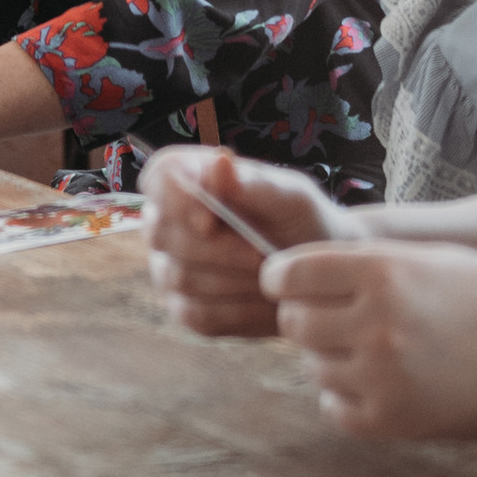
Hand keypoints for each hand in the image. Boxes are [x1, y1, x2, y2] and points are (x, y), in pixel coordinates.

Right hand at [141, 146, 336, 337]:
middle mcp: (166, 222)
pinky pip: (197, 314)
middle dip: (220, 249)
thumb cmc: (300, 222)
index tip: (211, 222)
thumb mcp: (289, 197)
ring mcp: (169, 268)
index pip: (160, 178)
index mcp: (186, 178)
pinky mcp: (184, 309)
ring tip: (271, 276)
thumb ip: (252, 183)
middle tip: (261, 254)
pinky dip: (238, 311)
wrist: (317, 273)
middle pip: (166, 234)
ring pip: (182, 278)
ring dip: (235, 280)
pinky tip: (265, 303)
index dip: (177, 199)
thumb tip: (219, 163)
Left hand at [261, 238, 476, 441]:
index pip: (289, 273)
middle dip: (305, 316)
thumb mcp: (423, 259)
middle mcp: (375, 324)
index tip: (288, 282)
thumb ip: (358, 264)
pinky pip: (332, 406)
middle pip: (293, 322)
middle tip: (333, 315)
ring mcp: (381, 377)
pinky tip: (376, 381)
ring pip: (311, 365)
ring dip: (328, 356)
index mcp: (382, 272)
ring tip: (371, 348)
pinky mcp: (391, 420)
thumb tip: (287, 277)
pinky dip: (344, 395)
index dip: (282, 276)